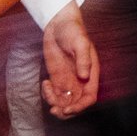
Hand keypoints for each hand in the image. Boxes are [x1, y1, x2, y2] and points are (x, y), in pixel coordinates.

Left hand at [41, 3, 99, 117]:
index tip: (68, 109)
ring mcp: (68, 80)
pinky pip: (54, 94)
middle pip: (77, 104)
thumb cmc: (73, 31)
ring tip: (48, 93)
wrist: (59, 23)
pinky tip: (45, 83)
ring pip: (64, 102)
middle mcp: (80, 81)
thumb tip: (84, 76)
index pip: (89, 98)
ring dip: (56, 105)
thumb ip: (83, 59)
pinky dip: (48, 95)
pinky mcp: (57, 78)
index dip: (80, 107)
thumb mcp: (80, 42)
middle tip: (54, 110)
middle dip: (66, 112)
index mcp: (90, 74)